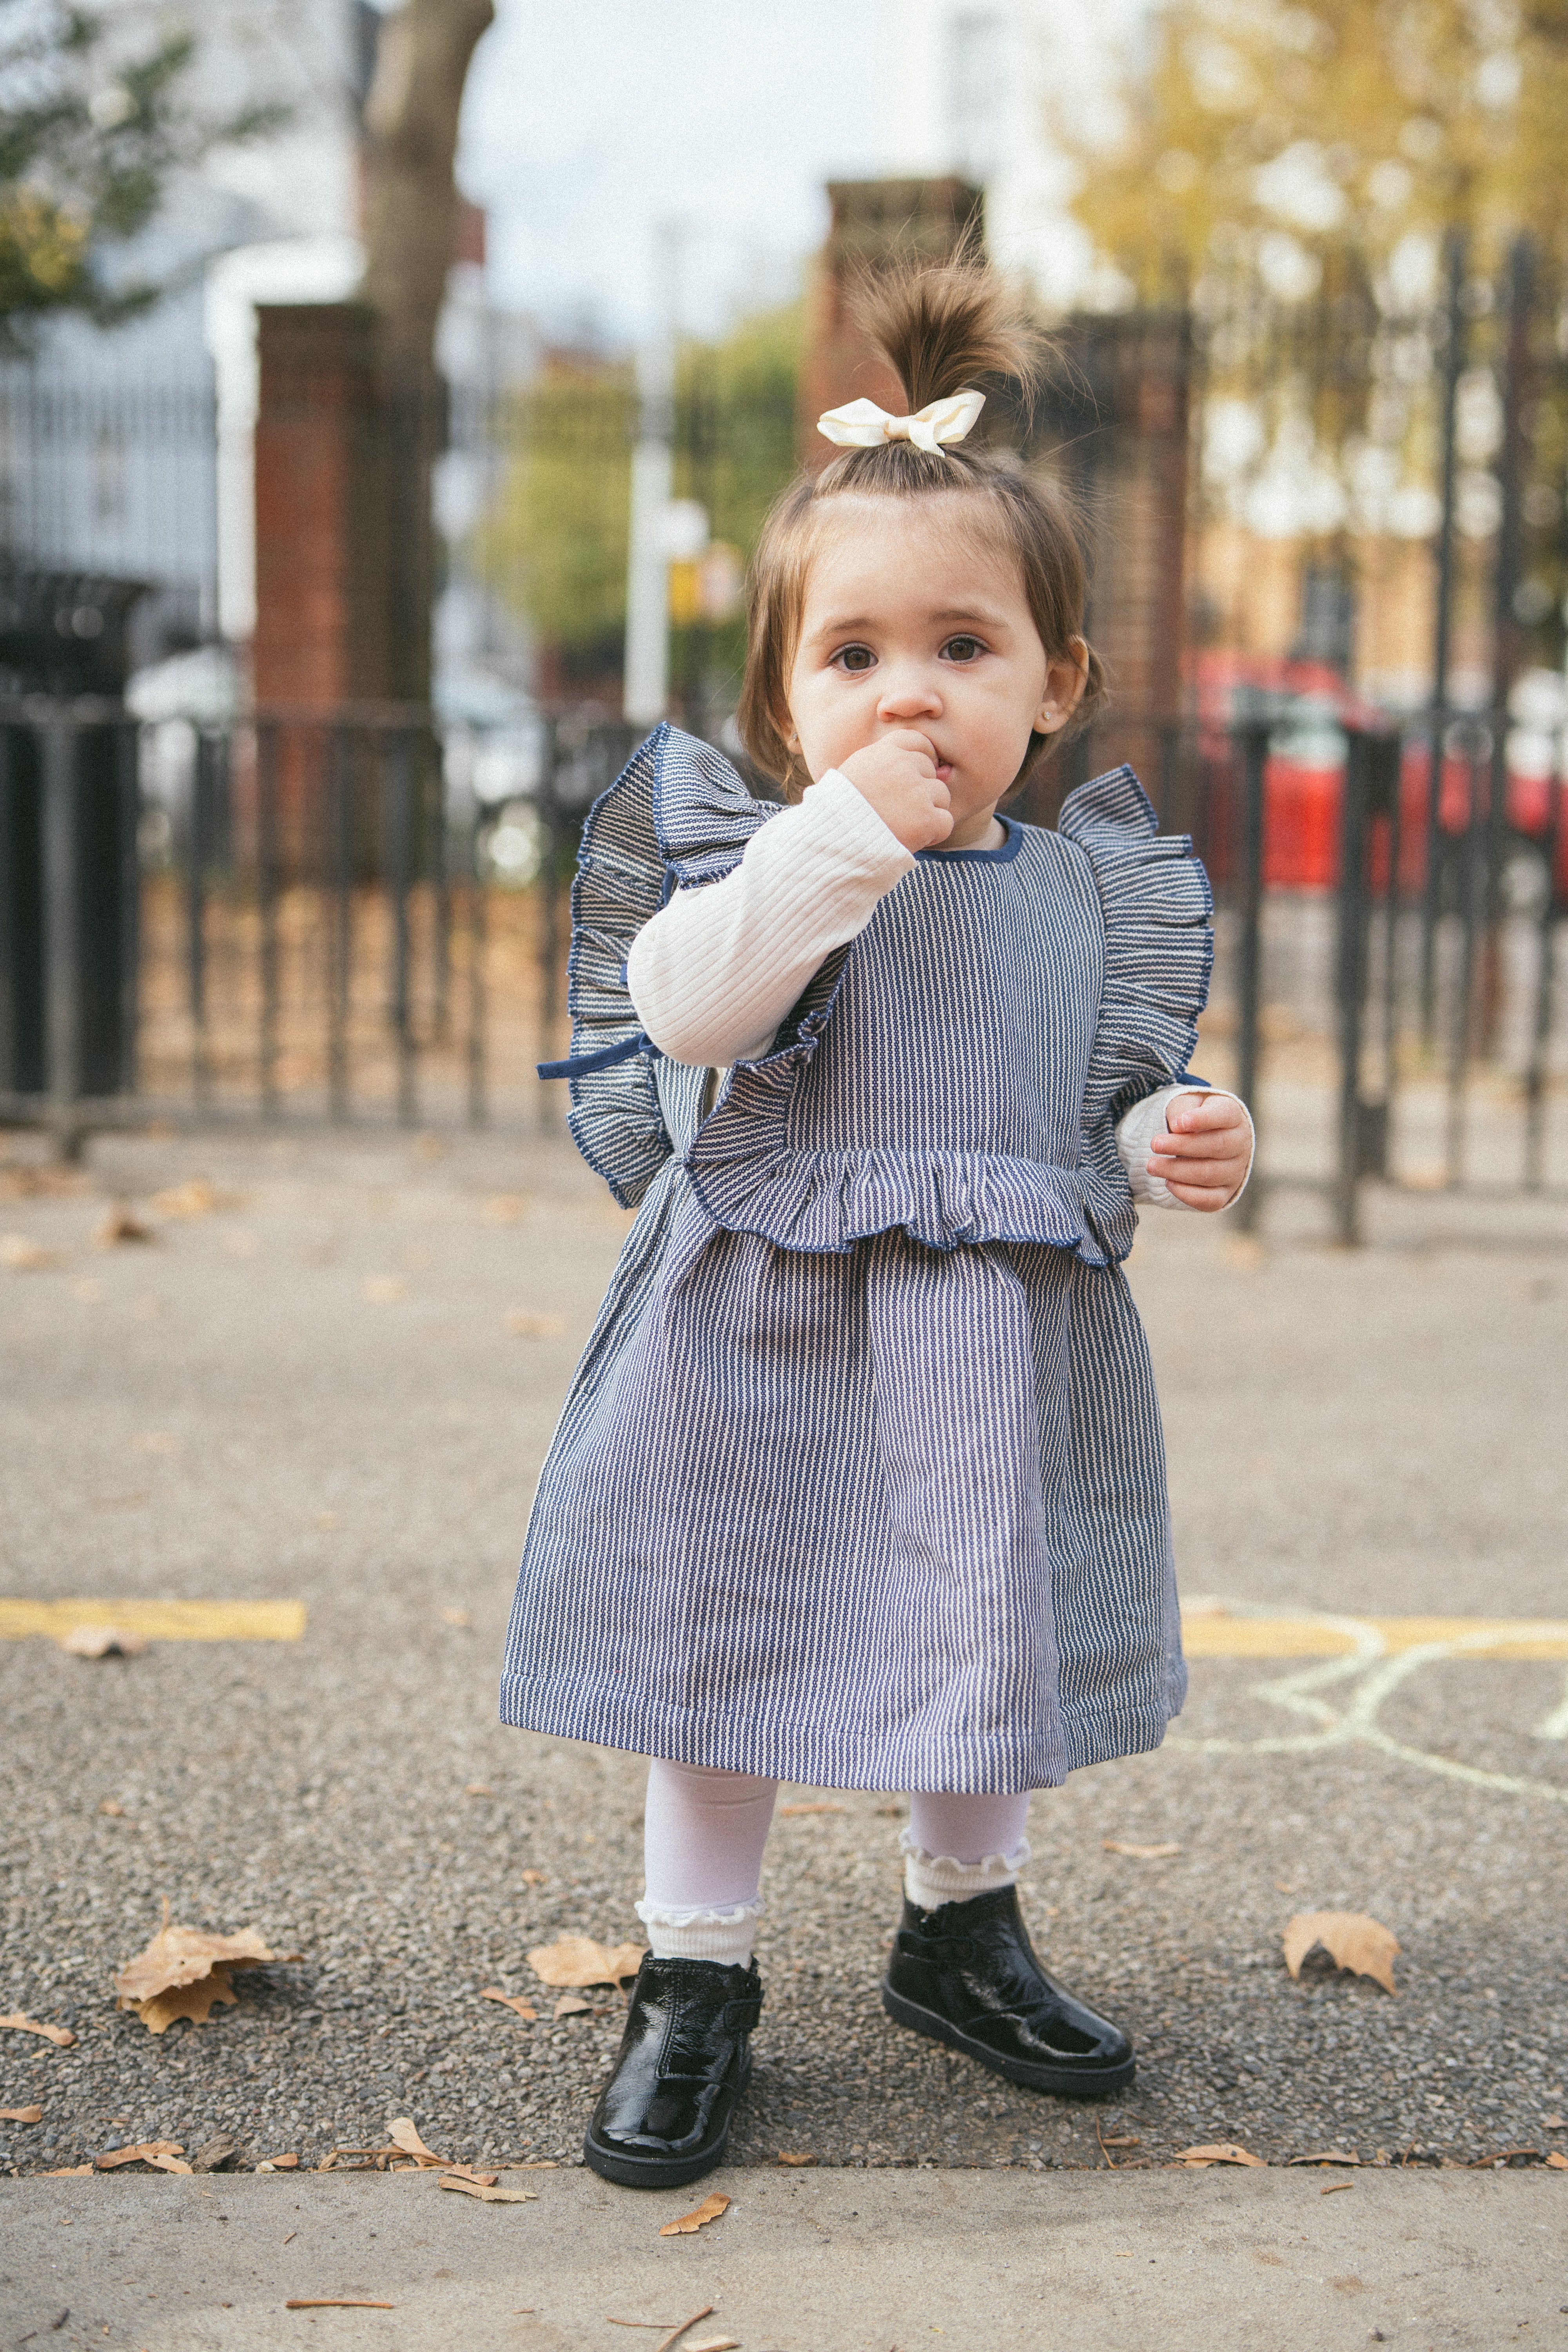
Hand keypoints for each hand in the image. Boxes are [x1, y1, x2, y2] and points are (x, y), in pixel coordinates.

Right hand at [836, 730, 952, 852]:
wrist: (832, 842)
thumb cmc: (841, 813)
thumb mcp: (857, 774)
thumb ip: (891, 765)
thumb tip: (943, 769)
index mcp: (883, 752)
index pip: (918, 742)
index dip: (921, 759)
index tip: (913, 778)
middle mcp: (902, 766)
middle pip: (931, 772)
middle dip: (922, 791)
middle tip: (899, 811)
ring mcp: (916, 792)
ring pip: (941, 796)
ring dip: (928, 812)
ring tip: (903, 825)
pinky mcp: (926, 818)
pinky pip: (946, 821)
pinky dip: (934, 833)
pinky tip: (913, 838)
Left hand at [1148, 1091, 1252, 1210]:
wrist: (1203, 1140)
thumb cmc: (1193, 1118)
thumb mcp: (1186, 1105)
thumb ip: (1182, 1109)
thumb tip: (1177, 1126)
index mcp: (1233, 1116)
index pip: (1225, 1115)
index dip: (1203, 1119)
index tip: (1178, 1123)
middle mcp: (1240, 1144)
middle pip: (1217, 1146)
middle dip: (1182, 1146)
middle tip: (1154, 1144)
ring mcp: (1235, 1171)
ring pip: (1210, 1174)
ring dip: (1177, 1171)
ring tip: (1152, 1165)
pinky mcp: (1225, 1193)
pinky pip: (1210, 1200)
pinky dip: (1187, 1194)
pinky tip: (1168, 1183)